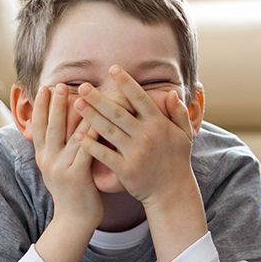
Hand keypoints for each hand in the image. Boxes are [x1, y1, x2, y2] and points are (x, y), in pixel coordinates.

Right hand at [32, 84, 102, 228]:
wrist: (75, 220)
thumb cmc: (74, 192)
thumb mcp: (61, 167)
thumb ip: (61, 149)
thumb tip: (66, 127)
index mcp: (43, 157)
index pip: (39, 126)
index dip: (41, 106)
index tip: (44, 87)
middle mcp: (48, 160)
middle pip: (49, 126)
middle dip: (53, 104)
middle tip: (57, 84)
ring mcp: (60, 168)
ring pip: (67, 135)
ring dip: (73, 114)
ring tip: (78, 96)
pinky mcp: (76, 176)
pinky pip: (84, 150)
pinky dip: (90, 135)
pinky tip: (96, 121)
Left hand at [73, 65, 196, 207]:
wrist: (172, 191)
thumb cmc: (177, 161)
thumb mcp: (184, 135)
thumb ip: (178, 113)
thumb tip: (171, 93)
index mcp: (160, 124)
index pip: (140, 98)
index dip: (126, 83)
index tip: (113, 69)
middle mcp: (146, 136)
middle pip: (118, 112)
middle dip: (99, 98)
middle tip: (83, 86)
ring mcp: (135, 153)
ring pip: (108, 130)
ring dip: (90, 116)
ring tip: (76, 104)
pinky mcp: (125, 169)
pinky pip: (104, 154)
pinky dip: (90, 144)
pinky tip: (77, 135)